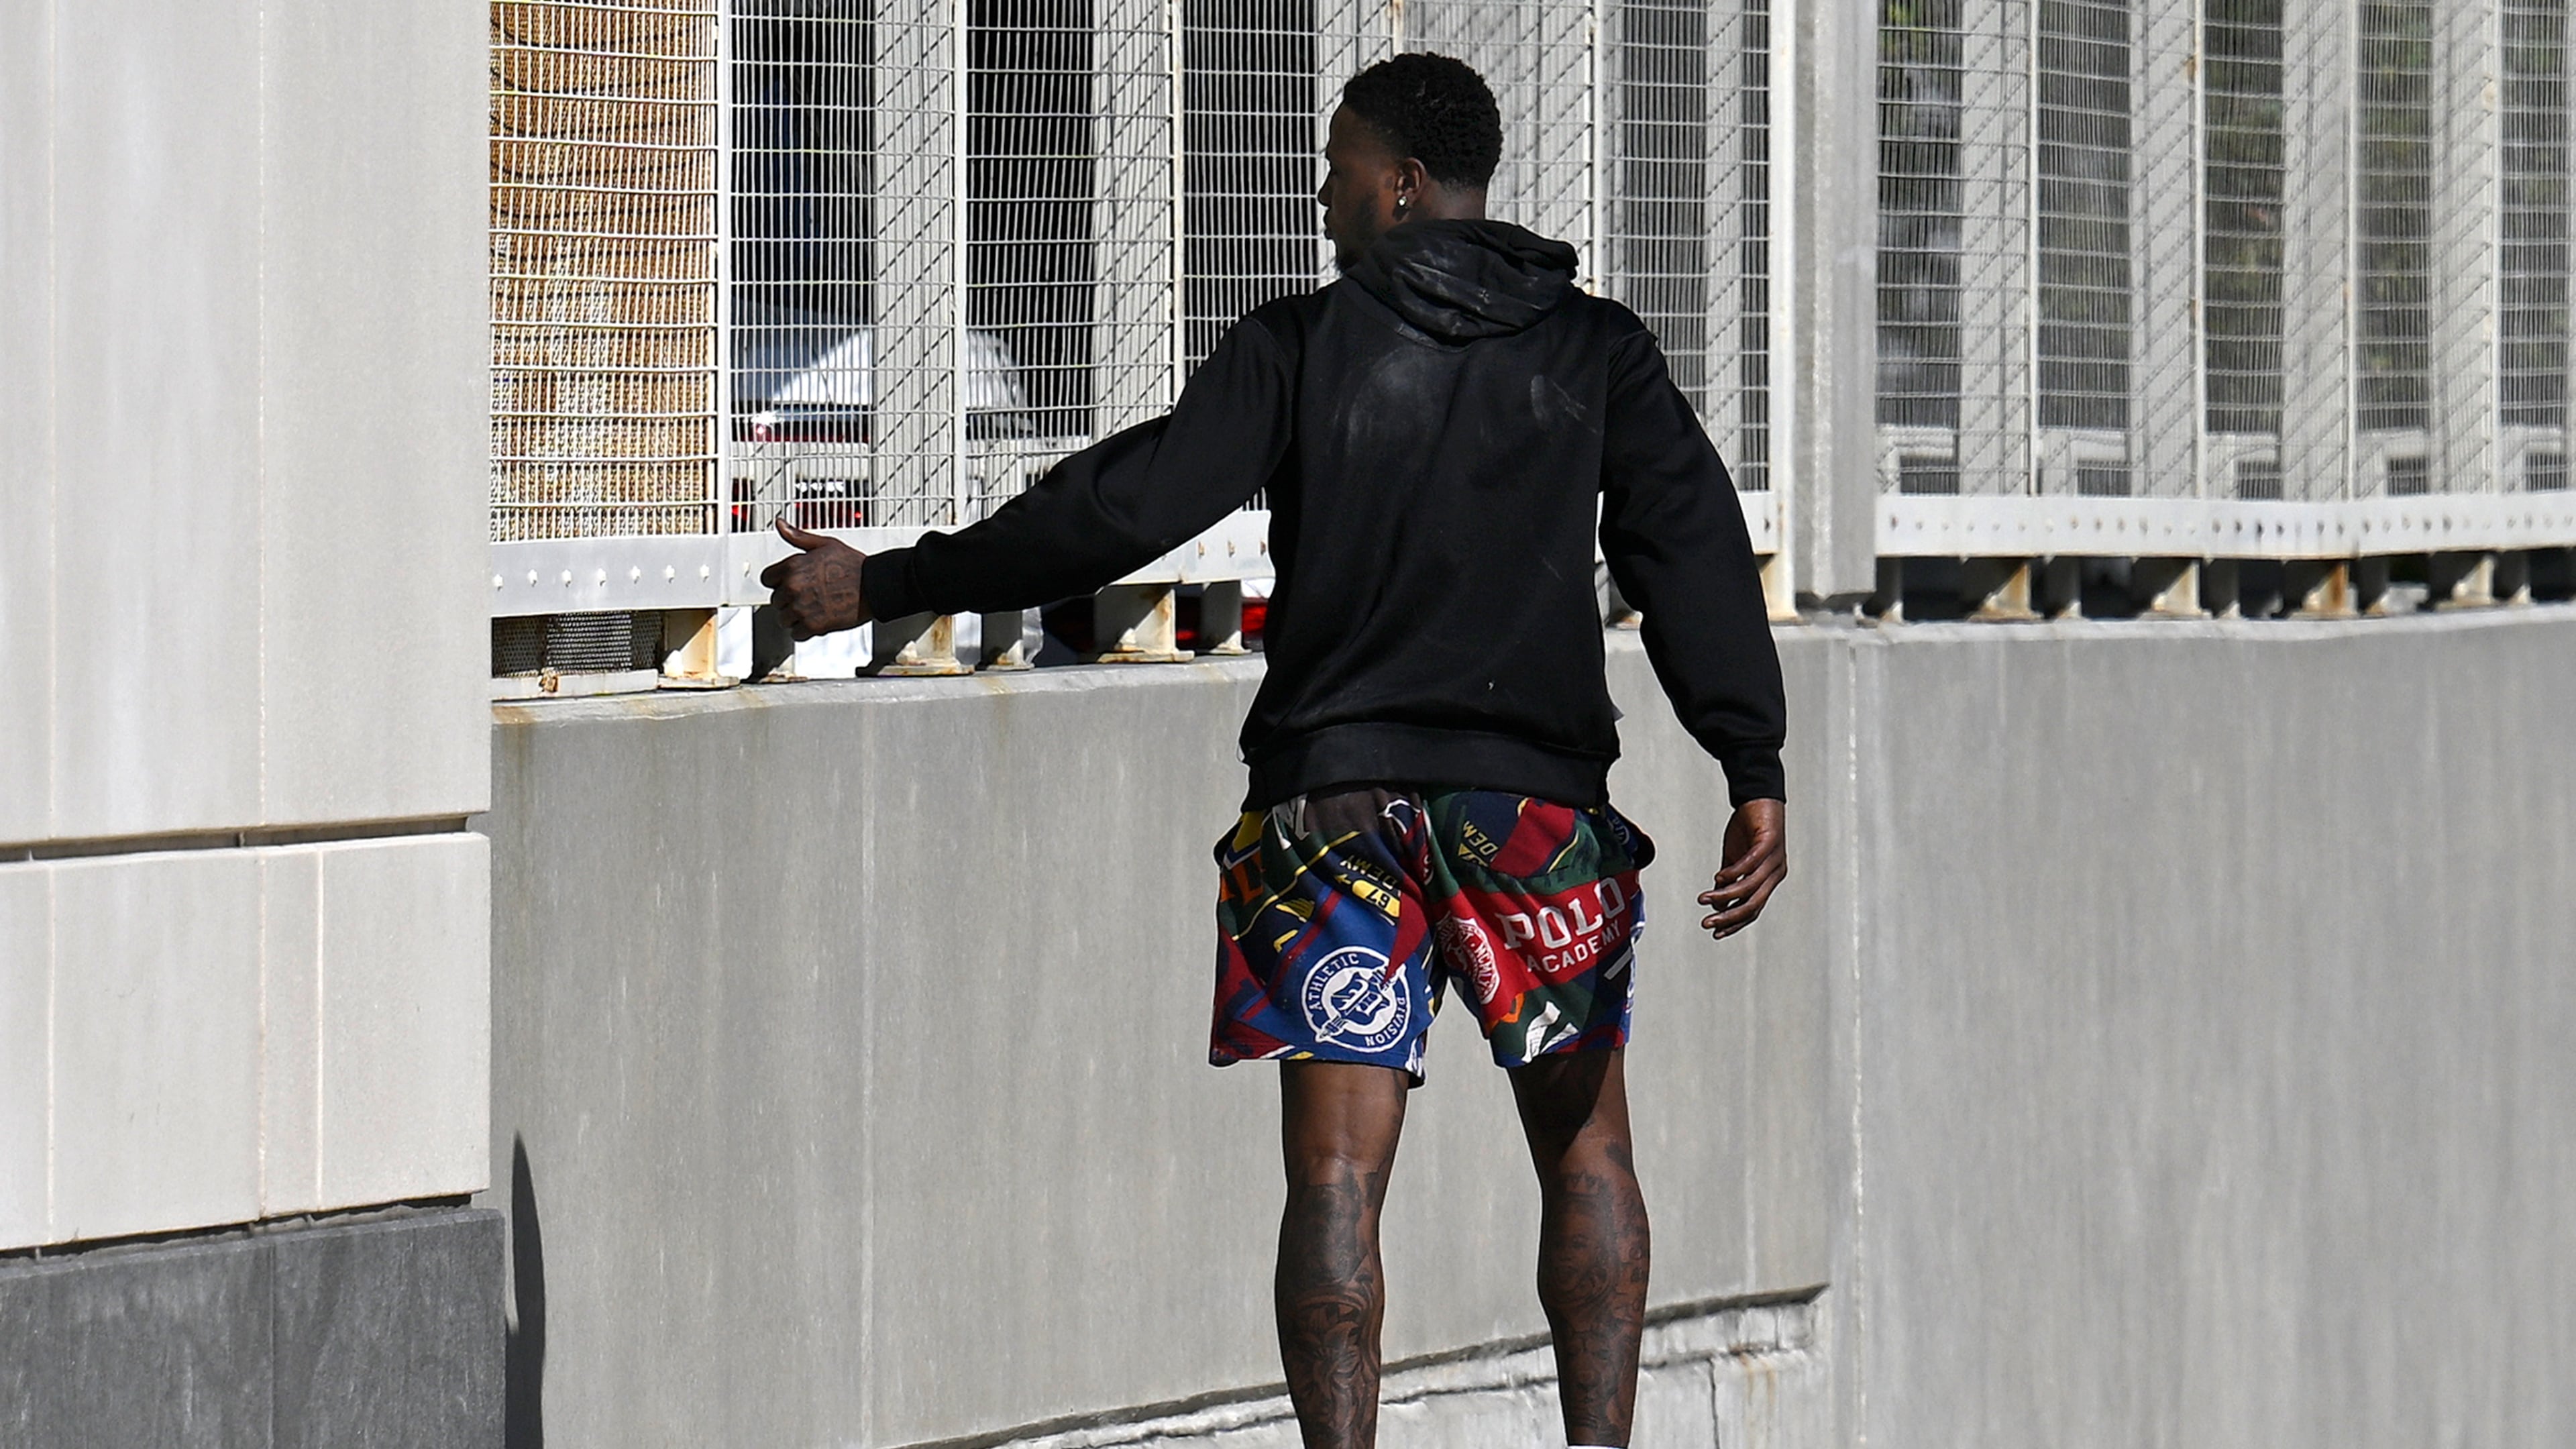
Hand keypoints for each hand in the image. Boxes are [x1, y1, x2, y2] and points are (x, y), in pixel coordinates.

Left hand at [758, 519, 871, 639]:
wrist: (874, 585)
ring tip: (813, 609)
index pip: (766, 579)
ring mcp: (801, 607)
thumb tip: (780, 524)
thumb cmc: (853, 565)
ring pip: (784, 619)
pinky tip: (817, 620)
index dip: (778, 582)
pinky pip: (796, 634)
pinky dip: (805, 630)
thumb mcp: (824, 544)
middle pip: (775, 601)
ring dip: (795, 617)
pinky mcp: (812, 625)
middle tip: (808, 597)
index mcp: (792, 566)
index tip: (789, 584)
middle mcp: (793, 587)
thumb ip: (798, 536)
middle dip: (789, 600)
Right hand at [1697, 798, 1784, 940]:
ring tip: (1705, 899)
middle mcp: (1775, 873)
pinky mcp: (1770, 842)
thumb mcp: (1734, 858)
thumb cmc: (1748, 828)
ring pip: (1750, 887)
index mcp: (1768, 880)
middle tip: (1707, 923)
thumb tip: (1718, 903)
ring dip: (1725, 896)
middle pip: (1753, 904)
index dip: (1735, 923)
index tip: (1716, 933)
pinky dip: (1734, 873)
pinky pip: (1751, 864)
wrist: (1758, 796)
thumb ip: (1728, 880)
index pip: (1753, 909)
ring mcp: (1774, 859)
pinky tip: (1718, 877)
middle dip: (1729, 917)